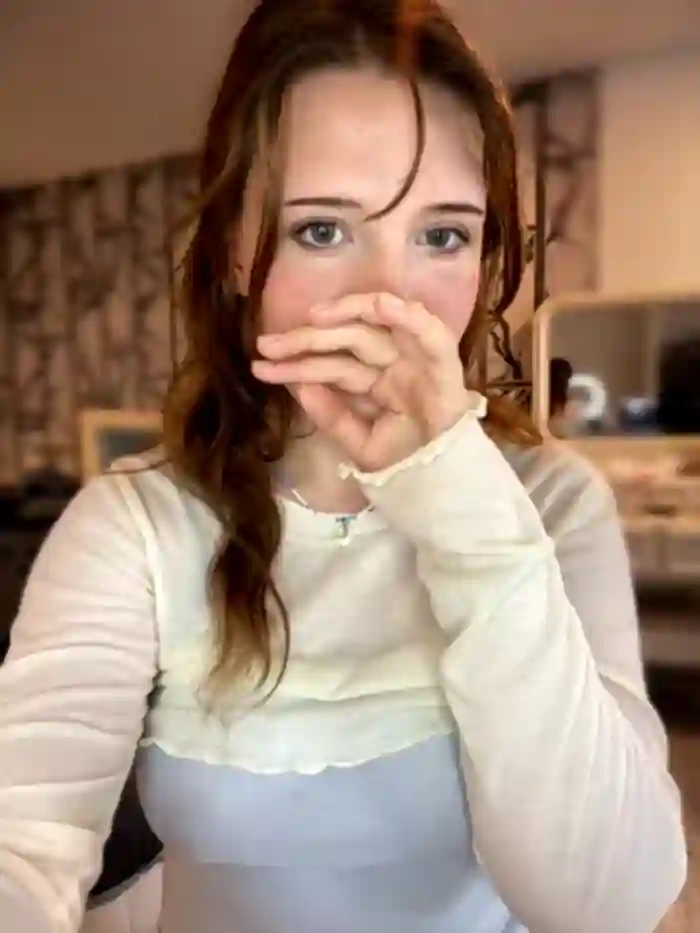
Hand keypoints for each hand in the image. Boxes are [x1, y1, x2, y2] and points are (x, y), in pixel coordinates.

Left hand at [252, 293, 470, 472]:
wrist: (443, 485)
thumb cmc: (405, 463)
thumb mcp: (358, 442)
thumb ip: (332, 416)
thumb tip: (300, 388)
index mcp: (374, 382)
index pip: (330, 365)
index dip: (296, 364)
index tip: (261, 365)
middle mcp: (393, 364)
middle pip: (346, 342)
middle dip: (306, 340)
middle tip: (267, 344)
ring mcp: (416, 361)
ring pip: (378, 329)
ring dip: (346, 315)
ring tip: (312, 317)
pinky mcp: (443, 363)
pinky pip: (428, 332)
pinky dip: (407, 314)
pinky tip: (379, 304)